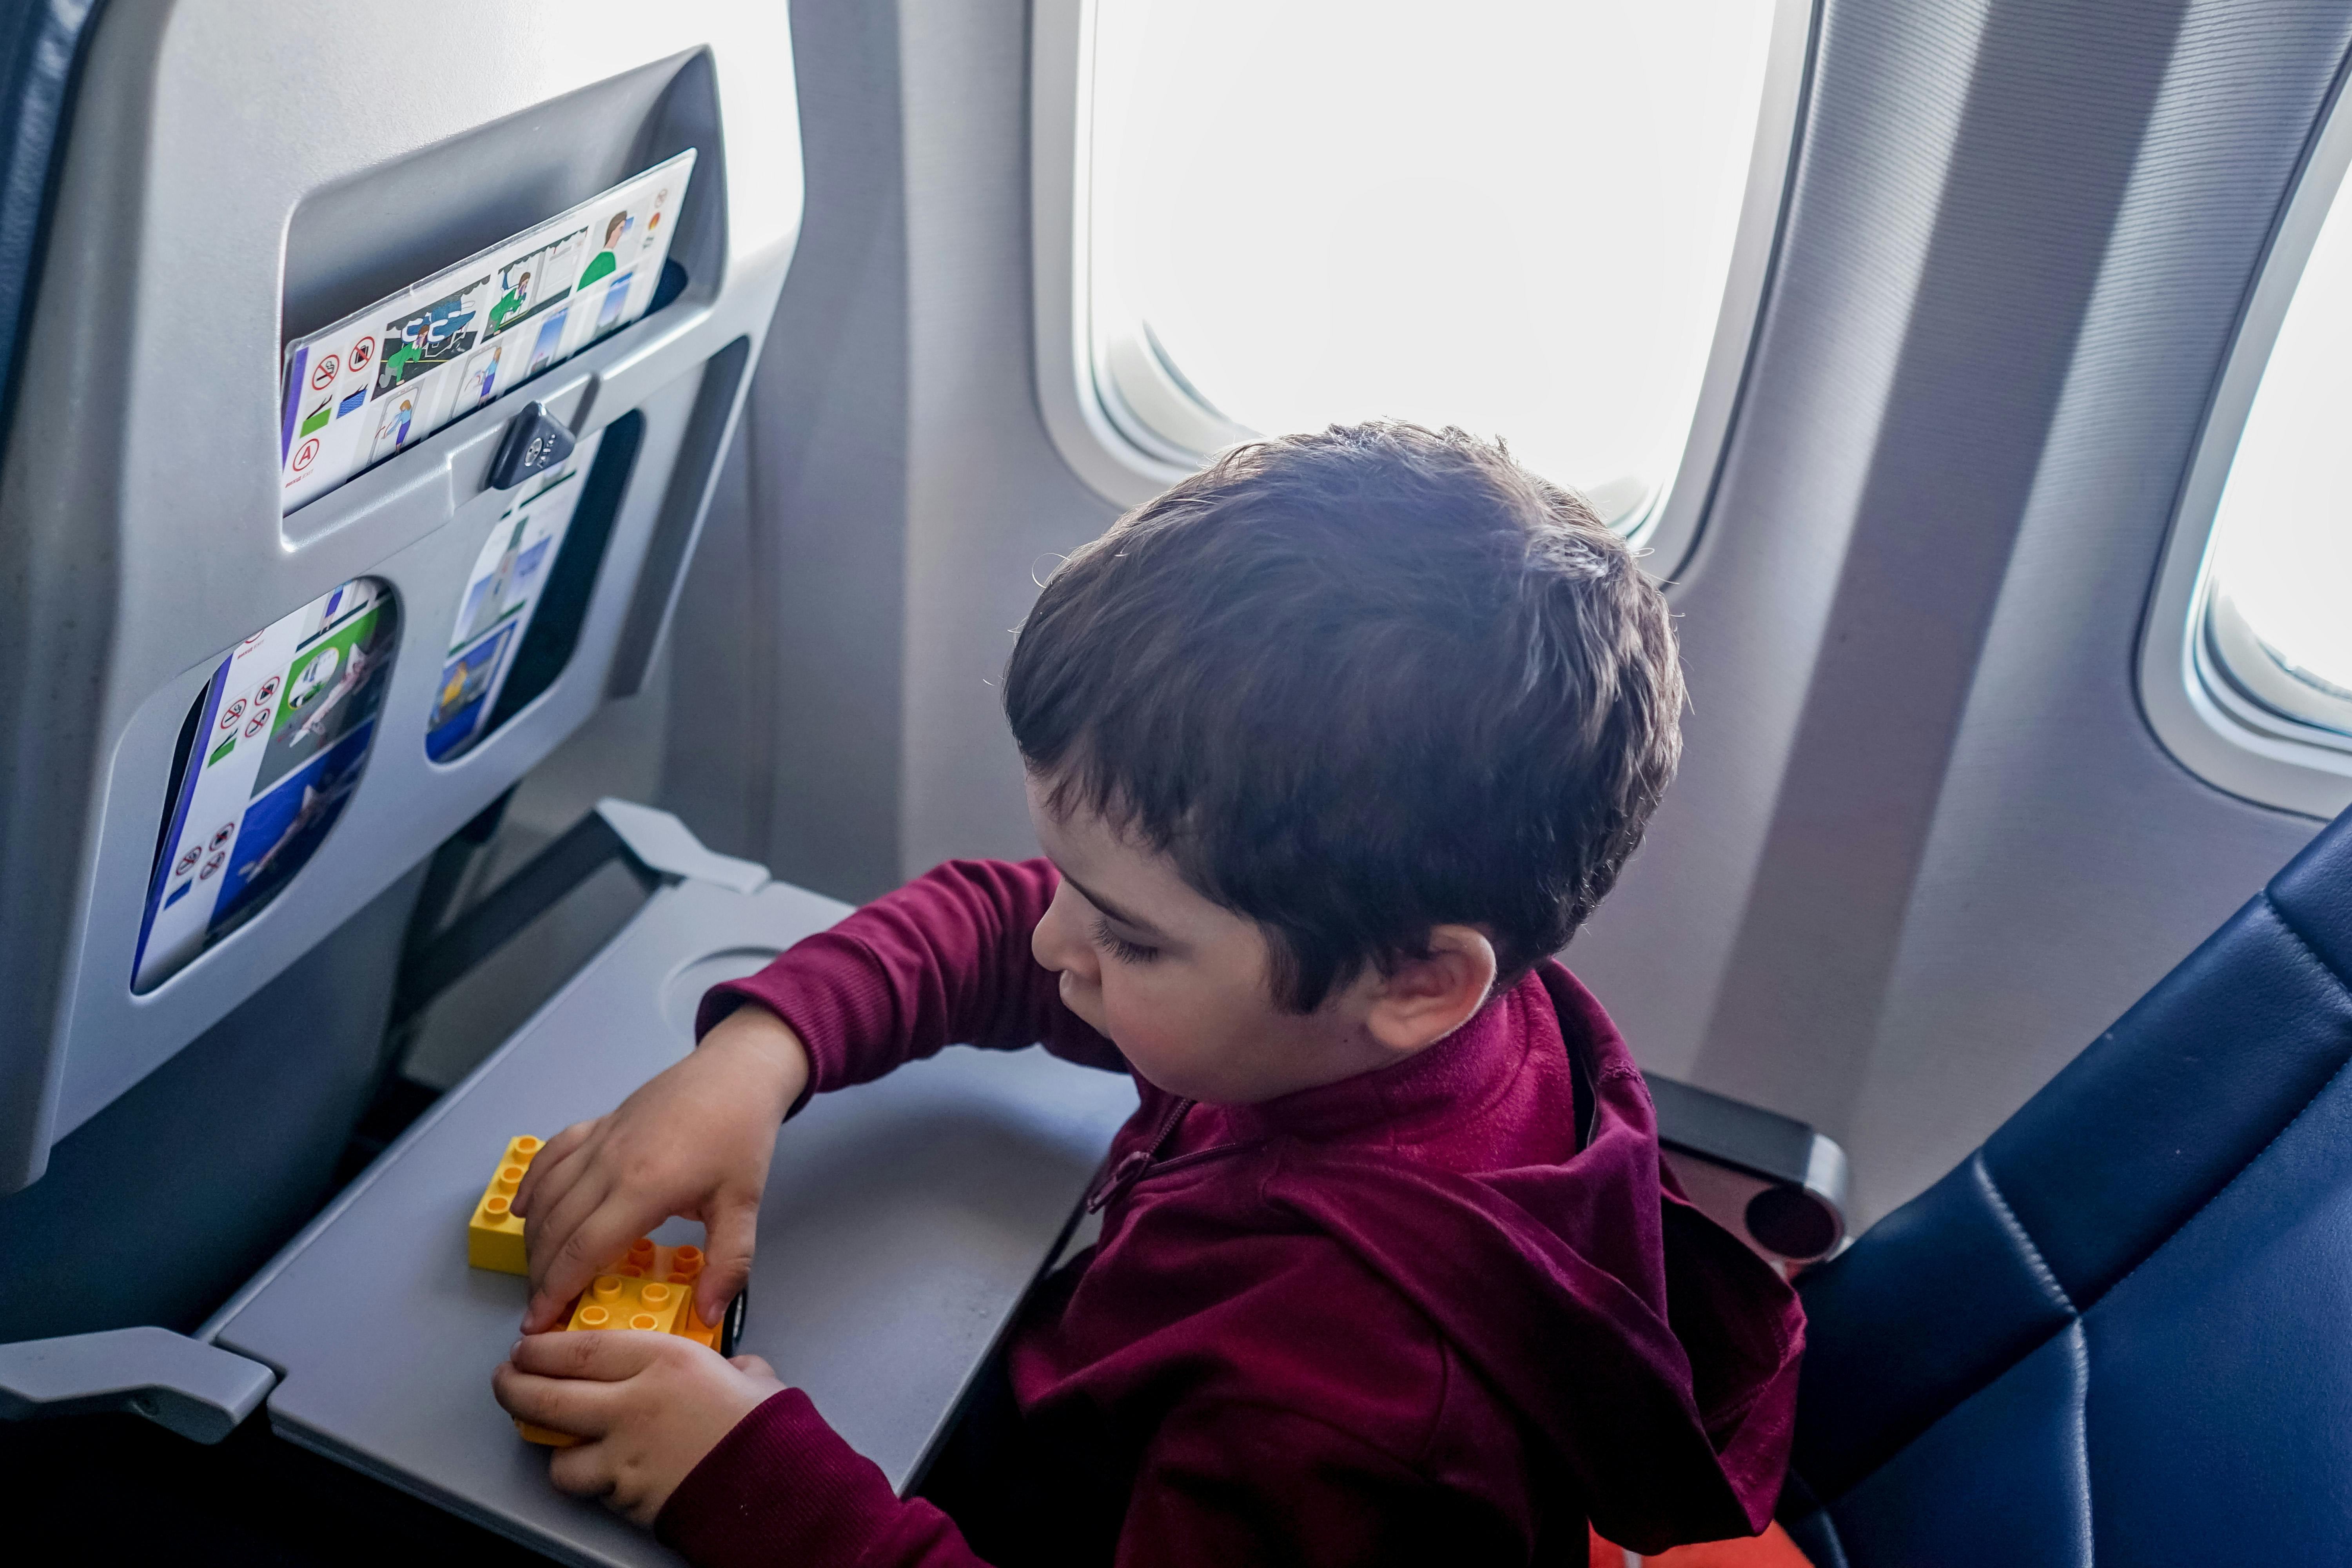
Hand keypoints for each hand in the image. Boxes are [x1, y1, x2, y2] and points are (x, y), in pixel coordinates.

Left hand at [492, 1331, 784, 1525]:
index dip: (541, 1348)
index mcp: (663, 1361)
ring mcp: (624, 1456)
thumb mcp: (748, 1375)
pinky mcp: (626, 1498)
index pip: (578, 1348)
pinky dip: (592, 1482)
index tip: (526, 1346)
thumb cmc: (768, 1427)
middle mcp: (632, 1404)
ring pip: (558, 1455)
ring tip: (560, 1441)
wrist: (777, 1487)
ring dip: (553, 1448)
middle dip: (514, 1388)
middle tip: (506, 1381)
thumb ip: (727, 1365)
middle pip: (548, 1396)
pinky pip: (592, 1489)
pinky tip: (603, 1474)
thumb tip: (731, 1368)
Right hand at [512, 1005, 810, 1330]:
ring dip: (534, 1238)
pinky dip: (532, 1185)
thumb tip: (709, 1317)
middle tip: (538, 1308)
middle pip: (557, 1229)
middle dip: (540, 1275)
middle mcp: (609, 1164)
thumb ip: (728, 1263)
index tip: (537, 1323)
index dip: (556, 1291)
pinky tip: (523, 1210)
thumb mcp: (744, 1204)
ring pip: (548, 1195)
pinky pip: (551, 1156)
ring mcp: (600, 1140)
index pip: (583, 1251)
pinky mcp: (598, 1123)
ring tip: (536, 1274)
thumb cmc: (741, 1136)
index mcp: (643, 1189)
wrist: (737, 1072)